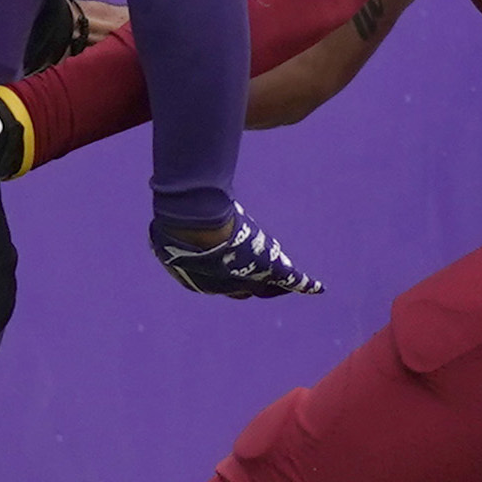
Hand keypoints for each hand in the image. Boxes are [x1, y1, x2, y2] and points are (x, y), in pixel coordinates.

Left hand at [151, 202, 321, 296]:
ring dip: (275, 284)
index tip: (230, 263)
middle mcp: (223, 287)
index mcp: (199, 281)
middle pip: (242, 290)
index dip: (226, 274)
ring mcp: (247, 279)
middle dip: (249, 284)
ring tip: (288, 279)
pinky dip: (305, 284)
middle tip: (259, 276)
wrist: (194, 226)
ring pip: (265, 287)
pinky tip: (317, 288)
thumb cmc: (180, 222)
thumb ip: (175, 213)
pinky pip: (291, 280)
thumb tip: (164, 191)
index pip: (218, 282)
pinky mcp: (269, 269)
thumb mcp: (176, 219)